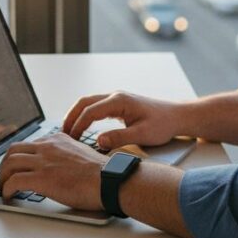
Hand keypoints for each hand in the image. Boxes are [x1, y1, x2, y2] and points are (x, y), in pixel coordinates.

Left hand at [0, 133, 107, 210]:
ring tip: (4, 188)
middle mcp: (48, 147)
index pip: (28, 144)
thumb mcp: (80, 153)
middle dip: (5, 165)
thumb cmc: (102, 174)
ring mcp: (43, 161)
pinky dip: (7, 189)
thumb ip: (65, 155)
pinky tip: (9, 195)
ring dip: (2, 177)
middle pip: (13, 150)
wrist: (110, 180)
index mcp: (57, 140)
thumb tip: (57, 167)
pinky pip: (14, 181)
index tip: (16, 167)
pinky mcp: (42, 178)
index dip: (18, 157)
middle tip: (4, 177)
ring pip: (10, 164)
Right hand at [62, 92, 186, 149]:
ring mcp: (116, 99)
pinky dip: (85, 115)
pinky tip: (82, 127)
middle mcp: (115, 96)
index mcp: (119, 101)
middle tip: (62, 134)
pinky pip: (95, 107)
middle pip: (84, 102)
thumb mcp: (142, 135)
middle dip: (71, 117)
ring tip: (68, 131)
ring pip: (88, 103)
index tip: (71, 140)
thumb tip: (98, 142)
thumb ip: (119, 138)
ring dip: (76, 115)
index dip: (78, 125)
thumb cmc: (163, 125)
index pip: (90, 111)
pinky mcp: (118, 105)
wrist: (176, 117)